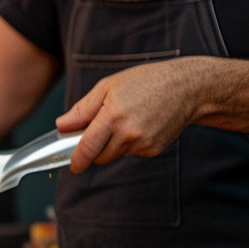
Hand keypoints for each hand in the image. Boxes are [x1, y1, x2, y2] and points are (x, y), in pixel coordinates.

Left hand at [55, 57, 215, 172]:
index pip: (87, 147)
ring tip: (124, 120)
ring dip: (112, 145)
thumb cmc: (145, 82)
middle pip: (99, 156)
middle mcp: (128, 133)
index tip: (72, 165)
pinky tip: (140, 125)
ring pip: (115, 155)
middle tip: (100, 129)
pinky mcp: (153, 149)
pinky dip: (129, 144)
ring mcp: (142, 143)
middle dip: (94, 149)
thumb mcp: (108, 87)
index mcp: (112, 115)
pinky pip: (131, 153)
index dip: (77, 159)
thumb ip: (82, 109)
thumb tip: (61, 126)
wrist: (187, 88)